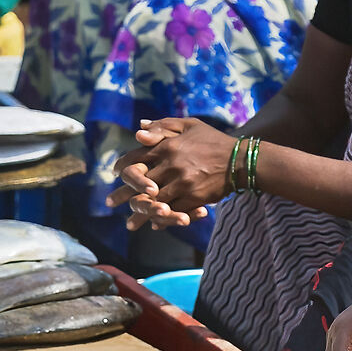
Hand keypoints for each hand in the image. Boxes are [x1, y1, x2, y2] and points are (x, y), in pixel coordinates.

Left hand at [110, 117, 233, 222]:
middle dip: (123, 195)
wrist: (241, 160)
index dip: (123, 167)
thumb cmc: (213, 141)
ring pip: (154, 201)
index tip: (116, 174)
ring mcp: (182, 183)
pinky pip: (173, 211)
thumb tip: (139, 131)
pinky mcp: (193, 198)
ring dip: (140, 214)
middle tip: (110, 203)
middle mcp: (171, 165)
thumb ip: (163, 126)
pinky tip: (154, 225)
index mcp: (167, 146)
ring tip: (130, 224)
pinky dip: (162, 219)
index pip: (136, 158)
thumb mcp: (189, 126)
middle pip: (139, 184)